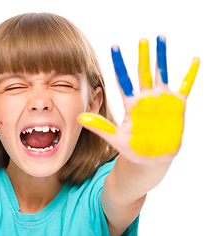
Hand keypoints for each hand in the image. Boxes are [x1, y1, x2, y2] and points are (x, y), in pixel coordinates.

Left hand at [78, 36, 199, 163]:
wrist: (150, 158)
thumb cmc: (131, 148)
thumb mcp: (114, 138)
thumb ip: (99, 127)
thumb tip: (79, 118)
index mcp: (131, 104)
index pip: (123, 79)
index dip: (119, 64)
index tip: (114, 47)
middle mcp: (145, 98)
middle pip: (143, 72)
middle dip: (142, 55)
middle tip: (142, 38)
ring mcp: (162, 100)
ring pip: (162, 73)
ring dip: (162, 57)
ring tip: (161, 38)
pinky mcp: (177, 106)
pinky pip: (186, 86)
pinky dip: (190, 73)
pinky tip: (195, 59)